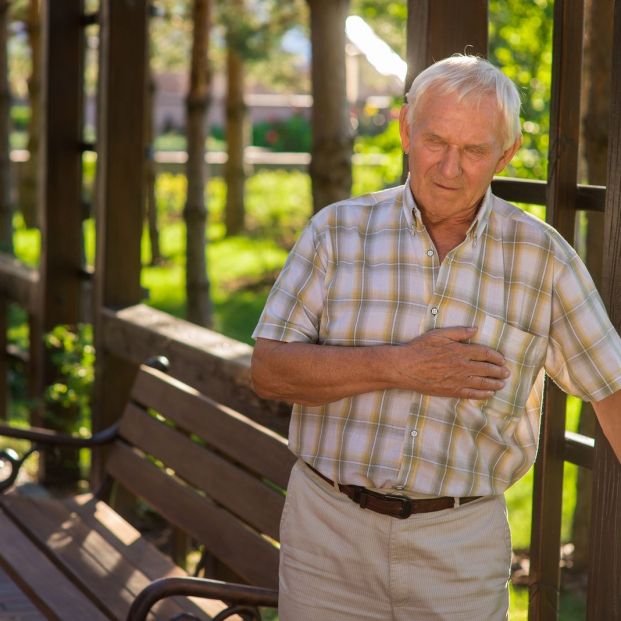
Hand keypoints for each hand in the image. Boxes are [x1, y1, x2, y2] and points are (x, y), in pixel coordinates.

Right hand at [392, 326, 509, 399]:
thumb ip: (458, 332)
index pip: (484, 353)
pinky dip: (482, 394)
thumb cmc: (420, 348)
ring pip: (482, 382)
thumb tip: (475, 329)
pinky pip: (471, 393)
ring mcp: (458, 380)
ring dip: (494, 383)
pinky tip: (488, 394)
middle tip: (506, 373)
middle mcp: (462, 366)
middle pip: (487, 369)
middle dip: (499, 371)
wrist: (406, 367)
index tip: (502, 359)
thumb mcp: (438, 334)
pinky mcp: (451, 390)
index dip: (496, 356)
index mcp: (460, 351)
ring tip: (502, 384)